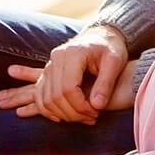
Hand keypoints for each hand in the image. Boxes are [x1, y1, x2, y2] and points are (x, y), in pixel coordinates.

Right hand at [0, 59, 137, 117]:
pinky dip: (47, 109)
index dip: (80, 106)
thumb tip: (96, 106)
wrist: (101, 35)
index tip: (95, 112)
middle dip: (72, 113)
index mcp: (72, 54)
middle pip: (55, 95)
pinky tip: (61, 117)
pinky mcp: (48, 72)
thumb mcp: (115, 62)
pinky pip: (39, 95)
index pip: (68, 88)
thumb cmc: (110, 48)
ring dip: (61, 114)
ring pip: (45, 98)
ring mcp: (49, 65)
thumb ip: (106, 84)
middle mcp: (56, 59)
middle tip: (90, 118)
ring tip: (80, 118)